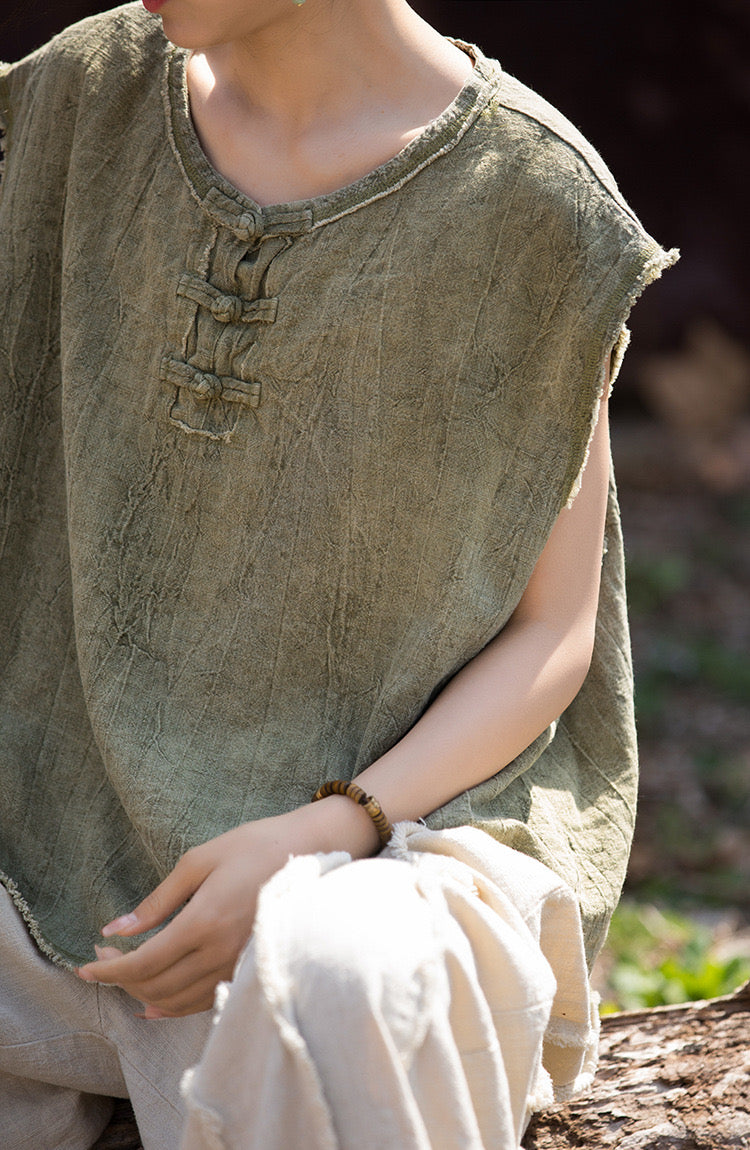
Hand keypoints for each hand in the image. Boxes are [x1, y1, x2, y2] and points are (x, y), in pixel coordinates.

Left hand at [76, 798, 379, 1016]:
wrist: (312, 850)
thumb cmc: (255, 845)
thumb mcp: (200, 860)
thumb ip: (158, 899)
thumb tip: (116, 929)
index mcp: (204, 922)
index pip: (144, 963)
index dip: (109, 971)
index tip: (84, 967)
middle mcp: (220, 952)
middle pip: (156, 986)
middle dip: (121, 979)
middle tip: (103, 960)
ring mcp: (238, 965)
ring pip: (178, 1001)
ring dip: (143, 993)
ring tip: (124, 975)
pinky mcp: (249, 968)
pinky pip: (204, 1001)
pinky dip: (173, 1006)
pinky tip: (155, 1002)